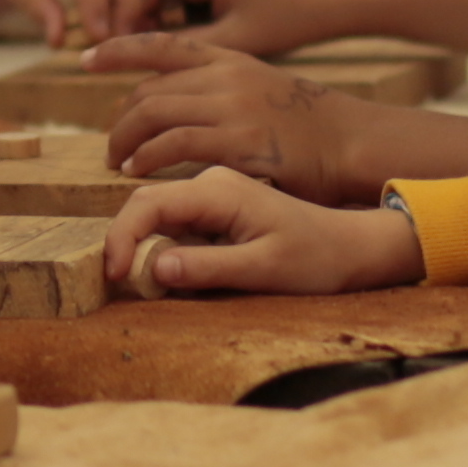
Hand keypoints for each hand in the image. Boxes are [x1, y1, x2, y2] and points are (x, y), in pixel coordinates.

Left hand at [96, 54, 390, 198]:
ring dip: (126, 141)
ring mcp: (231, 106)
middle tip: (113, 145)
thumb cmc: (308, 125)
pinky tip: (140, 171)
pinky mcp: (237, 140)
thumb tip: (177, 102)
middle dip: (120, 118)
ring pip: (153, 114)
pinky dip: (148, 158)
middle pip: (148, 89)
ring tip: (119, 162)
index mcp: (230, 57)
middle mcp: (226, 75)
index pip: (161, 44)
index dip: (117, 49)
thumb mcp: (261, 88)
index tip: (85, 59)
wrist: (351, 142)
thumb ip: (221, 88)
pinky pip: (173, 144)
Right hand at [101, 171, 425, 298]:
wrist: (353, 246)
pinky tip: (175, 269)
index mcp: (218, 189)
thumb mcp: (263, 271)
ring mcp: (213, 191)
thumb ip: (206, 268)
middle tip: (124, 284)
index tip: (114, 276)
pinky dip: (164, 244)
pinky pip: (176, 221)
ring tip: (149, 283)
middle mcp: (210, 181)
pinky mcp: (218, 205)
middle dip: (126, 242)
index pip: (147, 203)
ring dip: (144, 245)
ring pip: (157, 213)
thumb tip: (152, 269)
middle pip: (145, 203)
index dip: (121, 238)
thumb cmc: (315, 259)